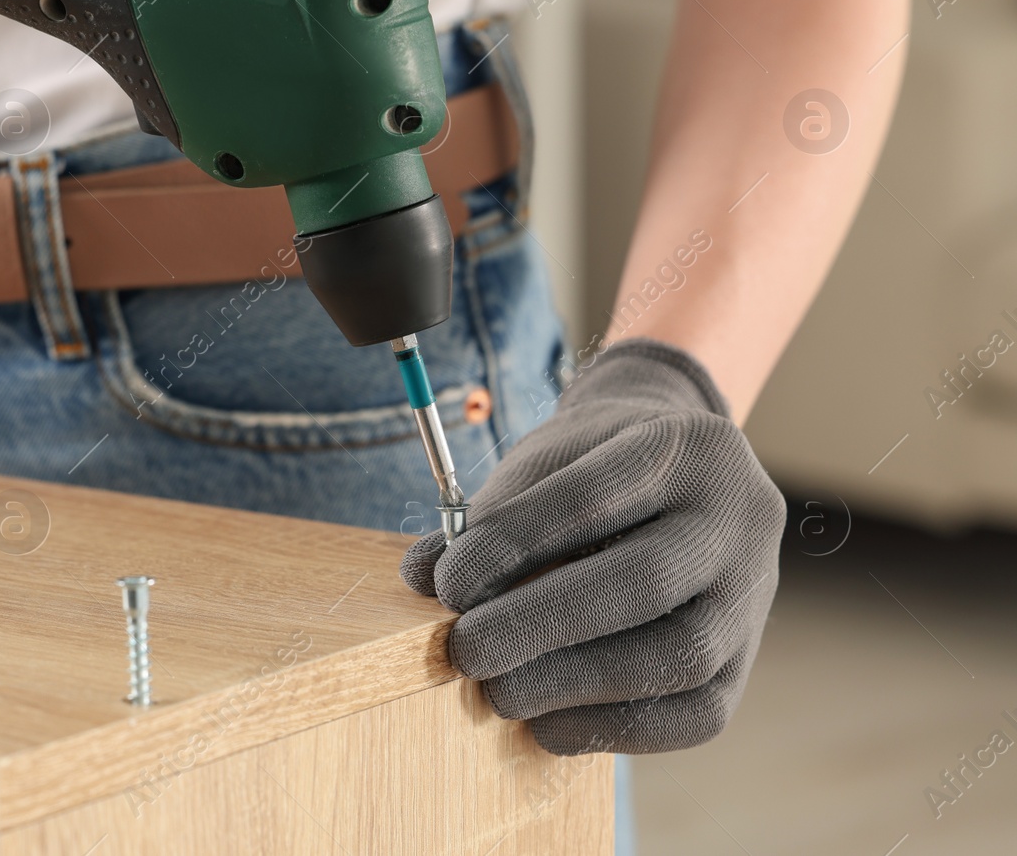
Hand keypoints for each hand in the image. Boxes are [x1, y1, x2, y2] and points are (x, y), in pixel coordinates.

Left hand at [401, 338, 784, 754]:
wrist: (680, 477)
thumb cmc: (594, 469)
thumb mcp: (544, 464)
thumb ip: (486, 517)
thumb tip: (419, 577)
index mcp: (686, 447)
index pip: (594, 497)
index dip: (514, 544)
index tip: (447, 583)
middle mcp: (739, 517)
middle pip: (644, 582)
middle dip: (540, 624)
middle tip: (466, 651)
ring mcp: (754, 592)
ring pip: (679, 656)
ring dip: (572, 685)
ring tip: (499, 691)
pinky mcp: (747, 662)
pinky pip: (693, 714)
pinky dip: (611, 728)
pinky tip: (546, 723)